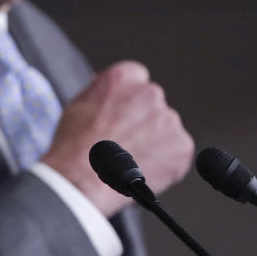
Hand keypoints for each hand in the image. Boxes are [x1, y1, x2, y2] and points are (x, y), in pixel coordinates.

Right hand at [41, 61, 193, 216]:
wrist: (83, 180)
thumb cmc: (74, 145)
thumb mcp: (78, 104)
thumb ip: (101, 91)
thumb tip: (110, 91)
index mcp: (123, 78)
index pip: (136, 76)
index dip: (128, 95)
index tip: (124, 108)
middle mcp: (149, 93)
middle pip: (151, 102)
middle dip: (141, 117)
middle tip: (125, 138)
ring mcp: (168, 120)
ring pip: (165, 126)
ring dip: (154, 138)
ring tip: (131, 157)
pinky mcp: (182, 146)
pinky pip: (176, 149)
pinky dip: (165, 159)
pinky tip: (143, 167)